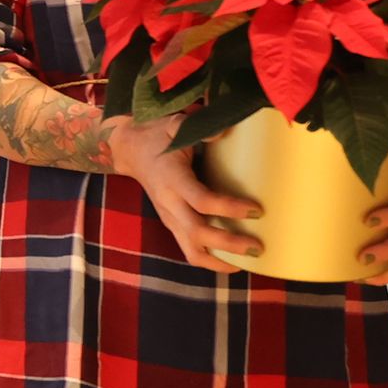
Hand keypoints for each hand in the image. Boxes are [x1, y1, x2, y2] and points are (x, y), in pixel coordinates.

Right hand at [101, 111, 261, 268]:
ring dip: (220, 261)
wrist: (130, 151)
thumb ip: (198, 127)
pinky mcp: (172, 225)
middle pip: (198, 234)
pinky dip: (211, 260)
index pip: (202, 201)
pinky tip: (233, 262)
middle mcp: (169, 204)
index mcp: (172, 179)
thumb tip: (226, 132)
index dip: (229, 208)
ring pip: (192, 251)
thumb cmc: (157, 136)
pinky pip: (190, 251)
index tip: (256, 209)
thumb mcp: (175, 124)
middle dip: (229, 244)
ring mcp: (169, 218)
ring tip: (247, 263)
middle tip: (257, 247)